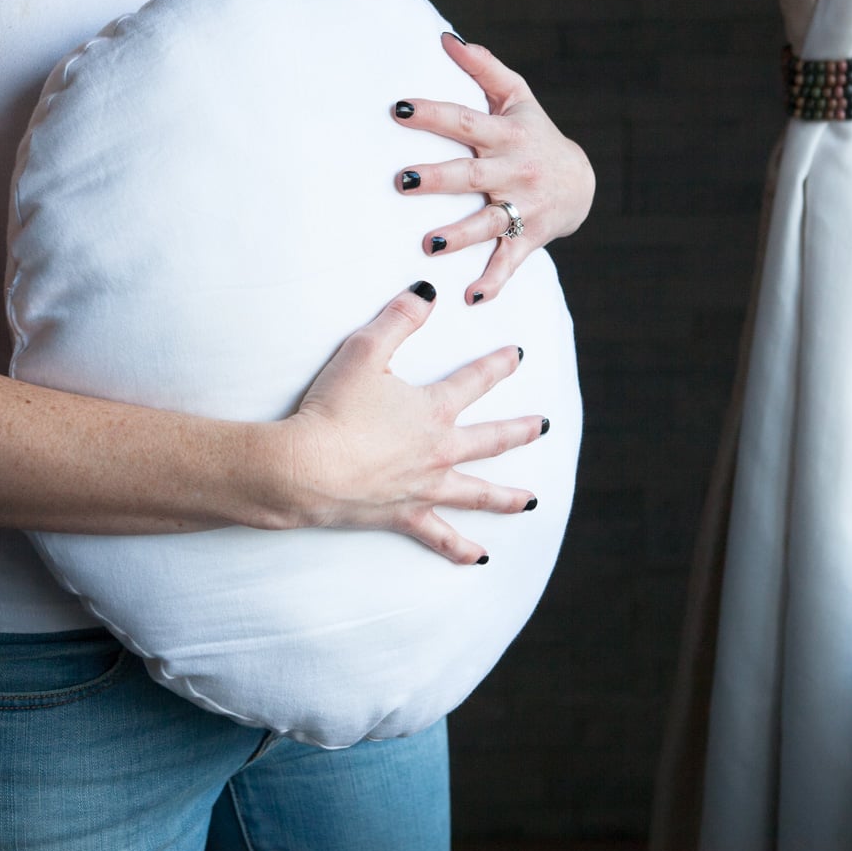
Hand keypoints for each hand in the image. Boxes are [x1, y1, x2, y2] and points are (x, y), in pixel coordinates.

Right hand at [284, 281, 545, 563]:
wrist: (307, 467)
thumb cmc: (333, 408)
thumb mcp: (364, 351)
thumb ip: (398, 319)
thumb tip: (426, 291)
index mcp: (433, 410)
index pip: (474, 380)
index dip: (497, 364)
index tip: (518, 355)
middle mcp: (439, 451)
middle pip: (489, 440)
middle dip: (518, 431)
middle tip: (543, 426)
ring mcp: (425, 487)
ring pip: (478, 493)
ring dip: (507, 497)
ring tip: (532, 502)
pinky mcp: (404, 515)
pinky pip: (440, 535)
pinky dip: (460, 548)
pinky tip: (479, 558)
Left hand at [393, 33, 594, 302]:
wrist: (582, 183)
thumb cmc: (535, 135)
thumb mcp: (517, 98)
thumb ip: (483, 69)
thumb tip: (445, 38)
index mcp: (506, 136)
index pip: (465, 121)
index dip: (433, 114)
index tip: (399, 108)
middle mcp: (513, 173)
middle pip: (471, 176)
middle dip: (438, 178)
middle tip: (402, 181)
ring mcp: (522, 209)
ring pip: (488, 224)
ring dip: (460, 235)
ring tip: (430, 245)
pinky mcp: (527, 240)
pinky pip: (509, 263)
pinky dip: (493, 282)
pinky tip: (471, 298)